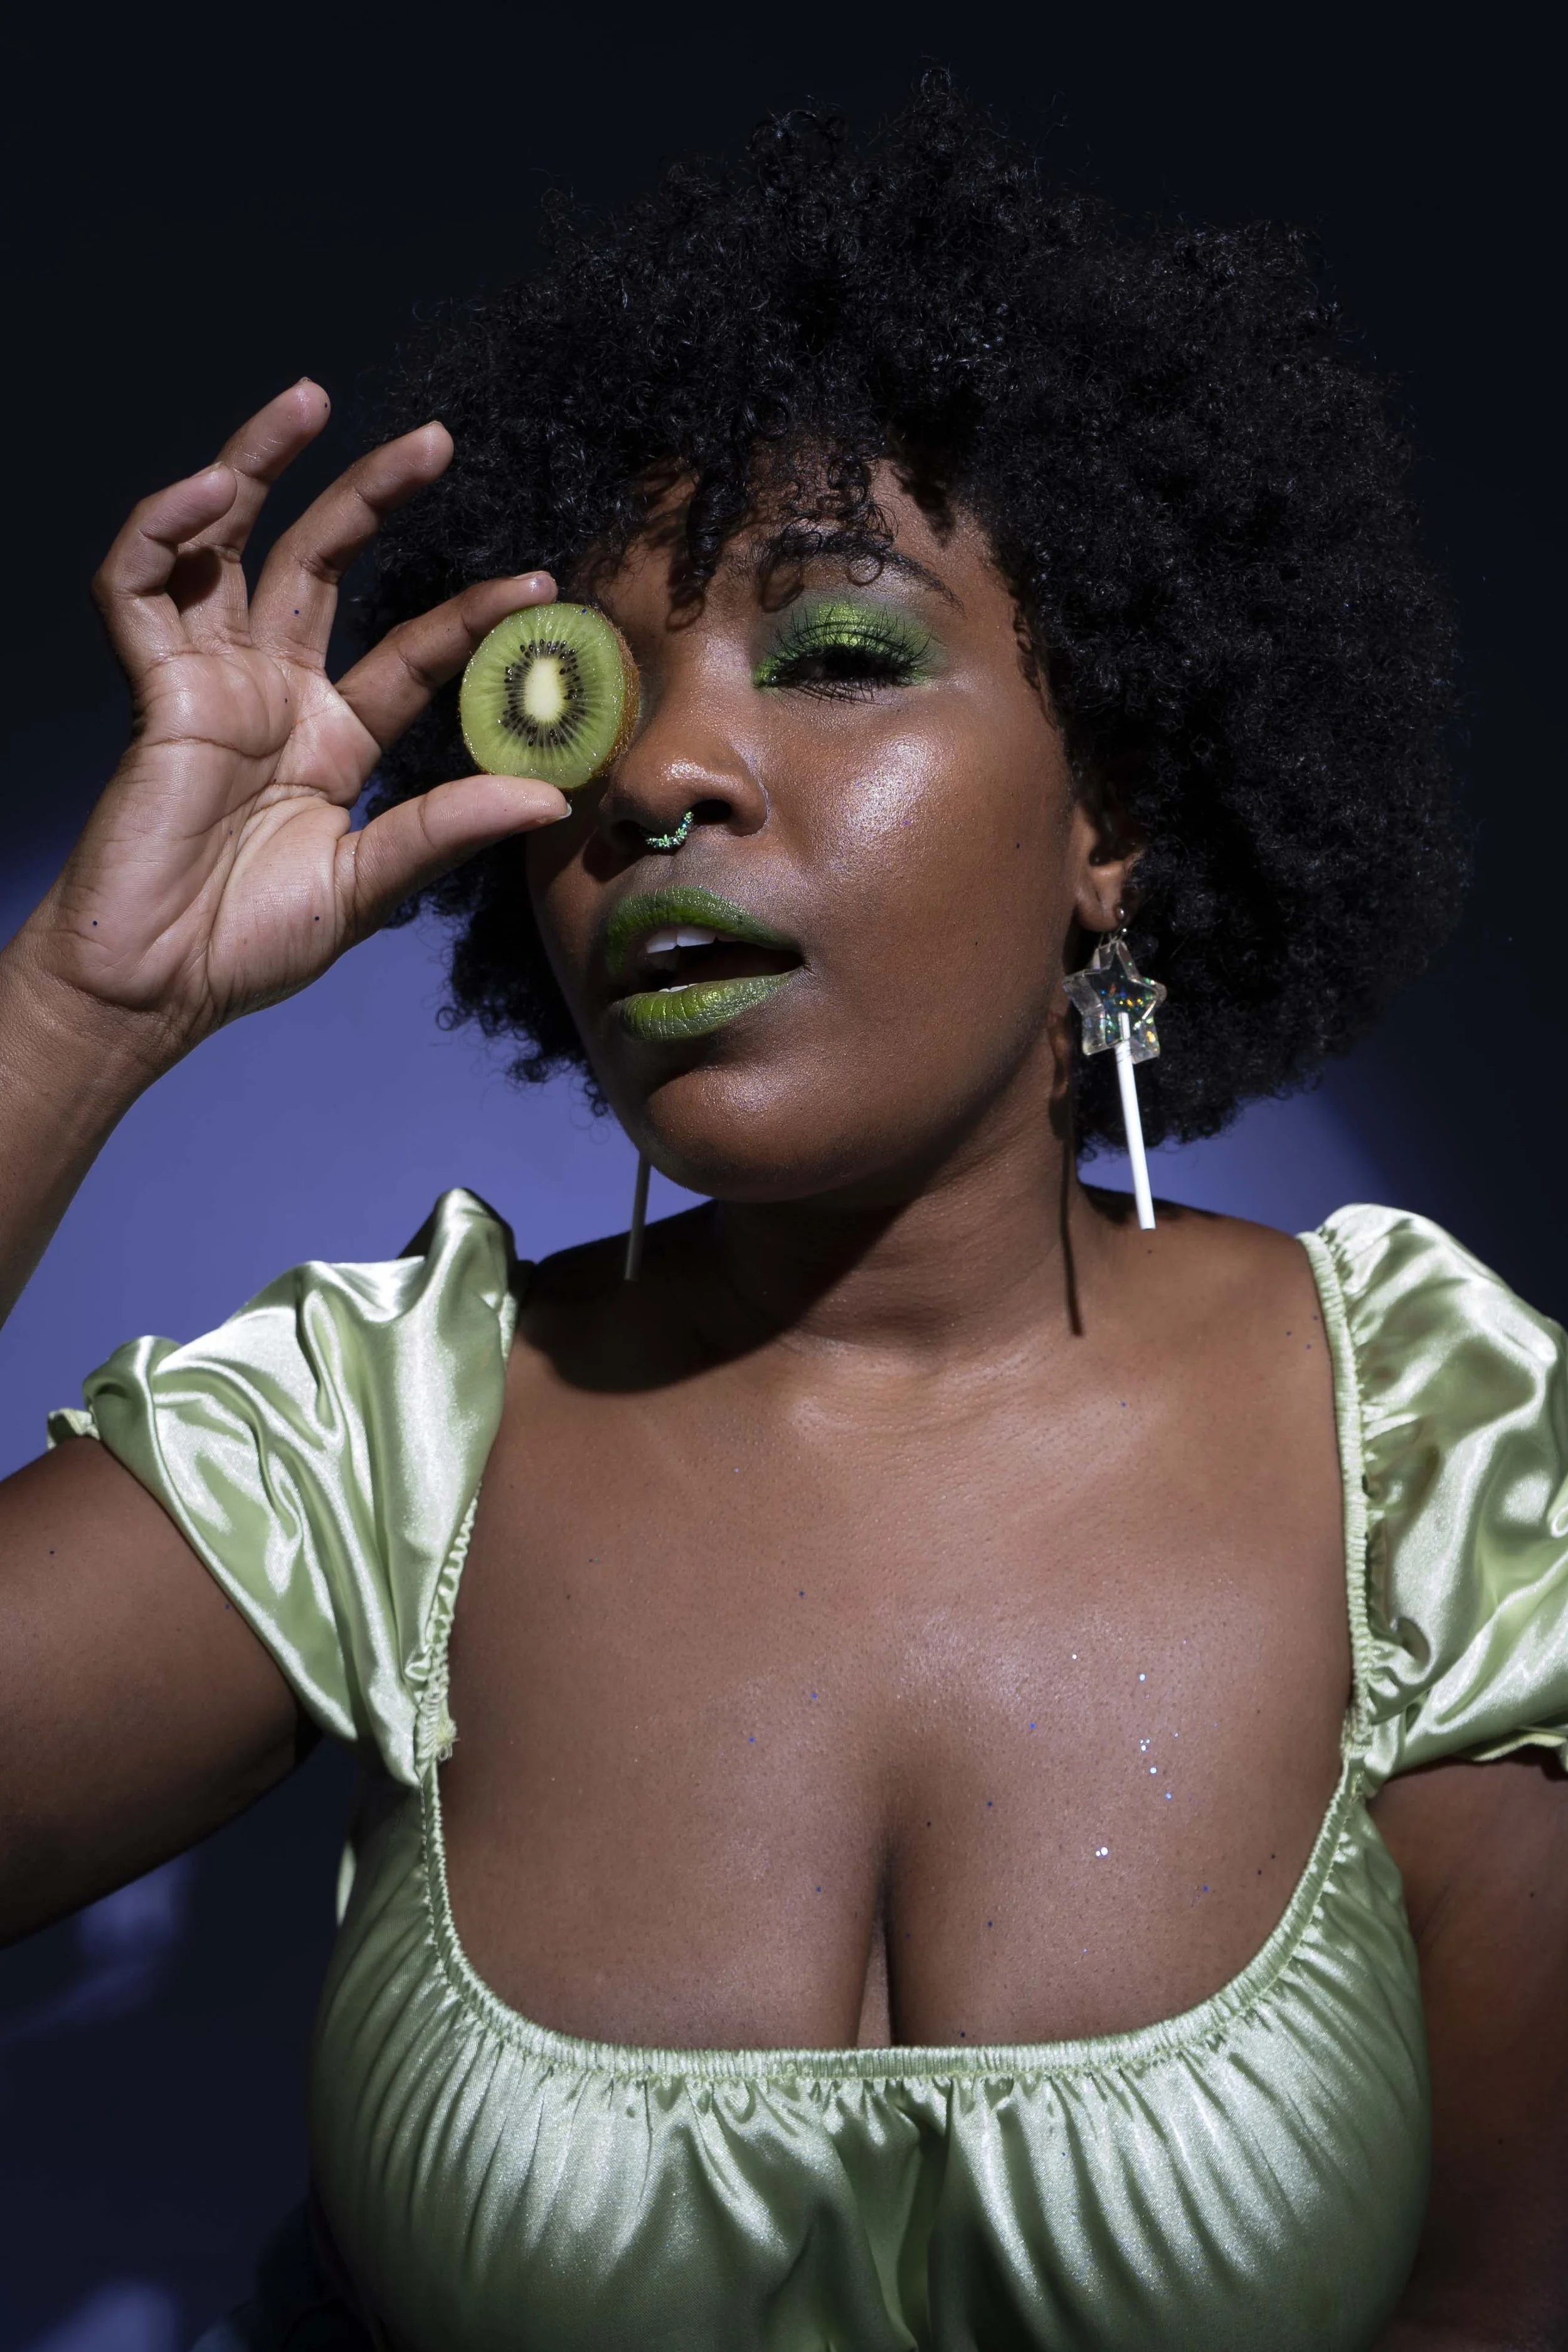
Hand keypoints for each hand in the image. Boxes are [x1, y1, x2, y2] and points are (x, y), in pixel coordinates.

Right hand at [15, 381, 566, 1067]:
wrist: (157, 984)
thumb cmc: (251, 944)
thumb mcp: (369, 886)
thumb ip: (445, 831)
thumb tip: (550, 795)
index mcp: (333, 737)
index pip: (413, 650)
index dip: (470, 613)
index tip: (537, 582)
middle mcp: (274, 692)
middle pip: (322, 562)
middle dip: (371, 494)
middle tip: (436, 440)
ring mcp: (210, 682)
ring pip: (231, 543)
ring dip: (257, 464)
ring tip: (308, 398)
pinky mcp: (151, 689)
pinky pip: (141, 586)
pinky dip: (165, 529)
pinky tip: (208, 488)